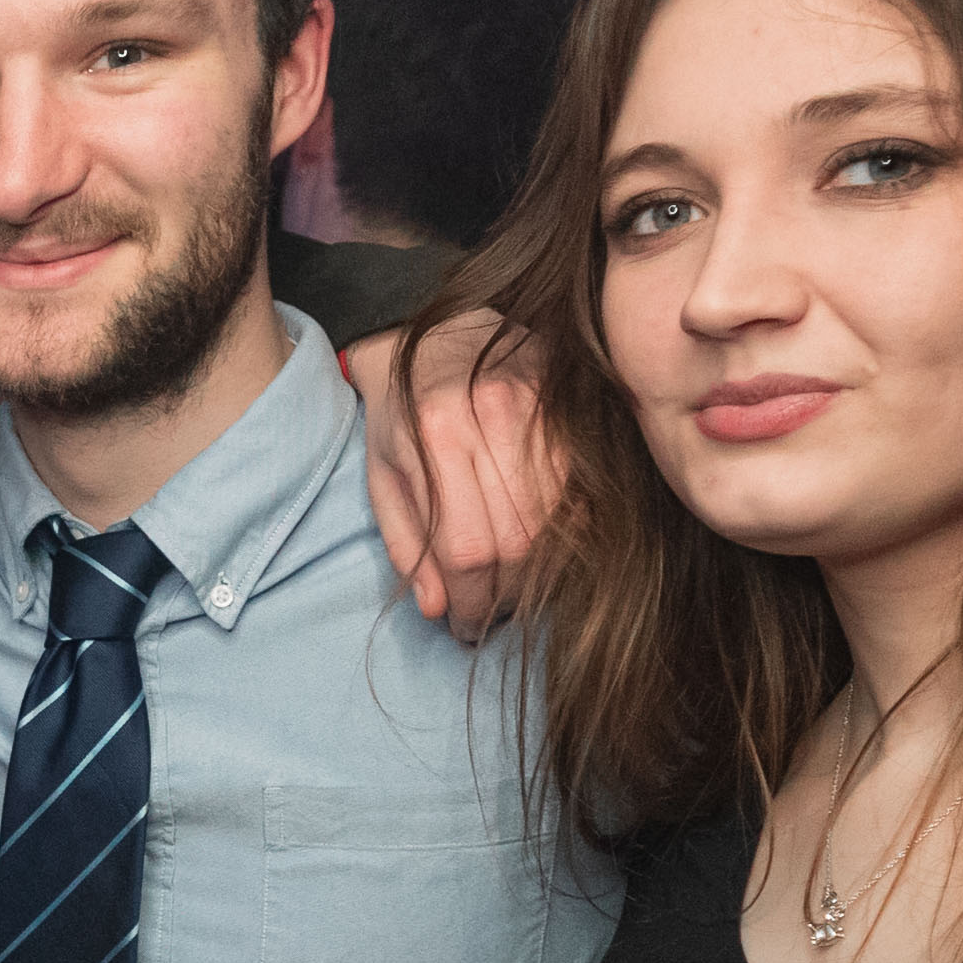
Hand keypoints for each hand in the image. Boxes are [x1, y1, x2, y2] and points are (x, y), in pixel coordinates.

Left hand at [345, 311, 560, 635]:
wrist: (434, 334)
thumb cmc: (399, 412)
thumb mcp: (382, 474)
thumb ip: (406, 543)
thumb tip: (438, 609)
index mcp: (433, 432)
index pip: (469, 547)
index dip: (473, 602)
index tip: (466, 628)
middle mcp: (491, 413)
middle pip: (520, 540)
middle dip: (504, 595)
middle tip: (488, 612)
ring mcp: (537, 403)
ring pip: (557, 519)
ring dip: (538, 572)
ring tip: (512, 585)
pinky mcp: (566, 402)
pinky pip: (580, 489)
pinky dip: (566, 532)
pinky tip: (541, 548)